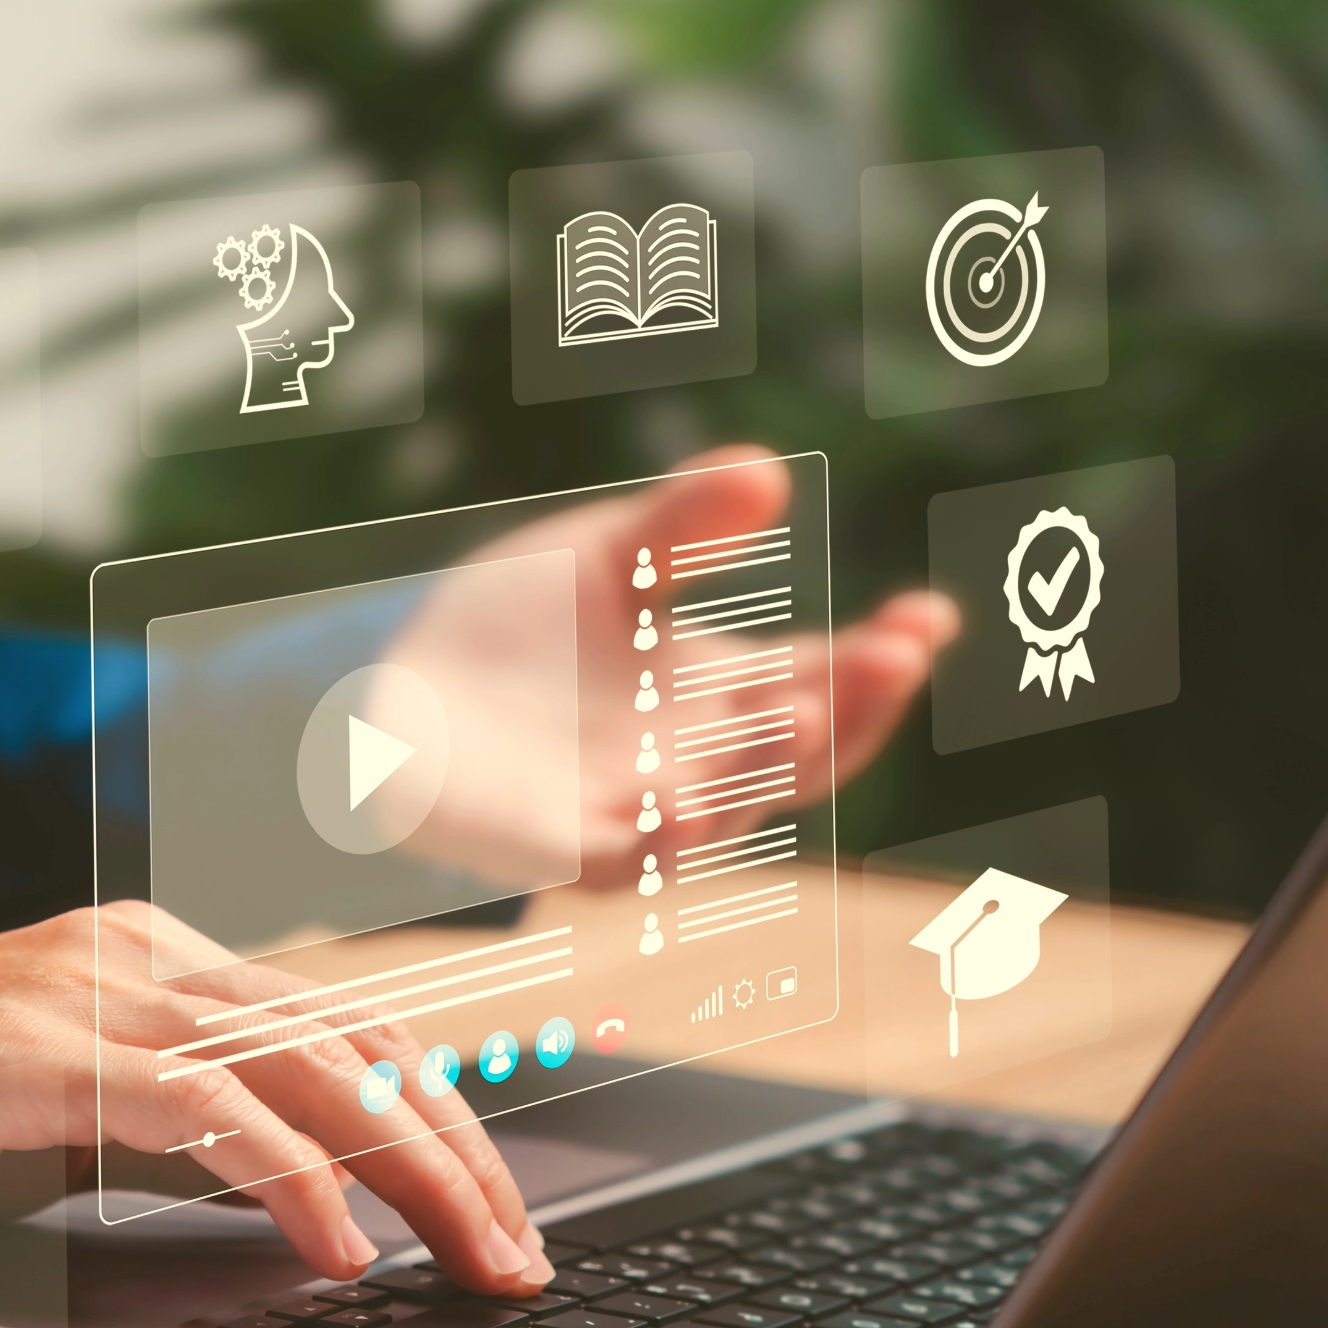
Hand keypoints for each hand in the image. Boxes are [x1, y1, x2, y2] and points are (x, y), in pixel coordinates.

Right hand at [0, 901, 548, 1296]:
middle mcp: (138, 954)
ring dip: (412, 1167)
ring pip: (307, 1062)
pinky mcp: (42, 1048)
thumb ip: (200, 1131)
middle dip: (459, 1151)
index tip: (502, 1212)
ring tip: (466, 1253)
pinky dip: (290, 1174)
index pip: (349, 1019)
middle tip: (517, 1254)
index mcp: (158, 959)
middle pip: (355, 1037)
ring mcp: (90, 990)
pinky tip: (332, 1238)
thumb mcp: (94, 1118)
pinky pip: (203, 1106)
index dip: (445, 1113)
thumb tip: (334, 1197)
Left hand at [385, 448, 957, 885]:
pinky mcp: (563, 848)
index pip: (825, 677)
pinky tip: (680, 808)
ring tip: (798, 707)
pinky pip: (624, 861)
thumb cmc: (518, 625)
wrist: (396, 687)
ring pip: (726, 805)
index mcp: (722, 689)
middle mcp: (701, 760)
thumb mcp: (602, 554)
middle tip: (894, 652)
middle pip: (800, 747)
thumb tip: (766, 466)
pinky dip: (657, 842)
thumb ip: (679, 522)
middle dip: (852, 702)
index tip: (931, 615)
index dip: (883, 654)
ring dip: (762, 761)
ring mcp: (639, 813)